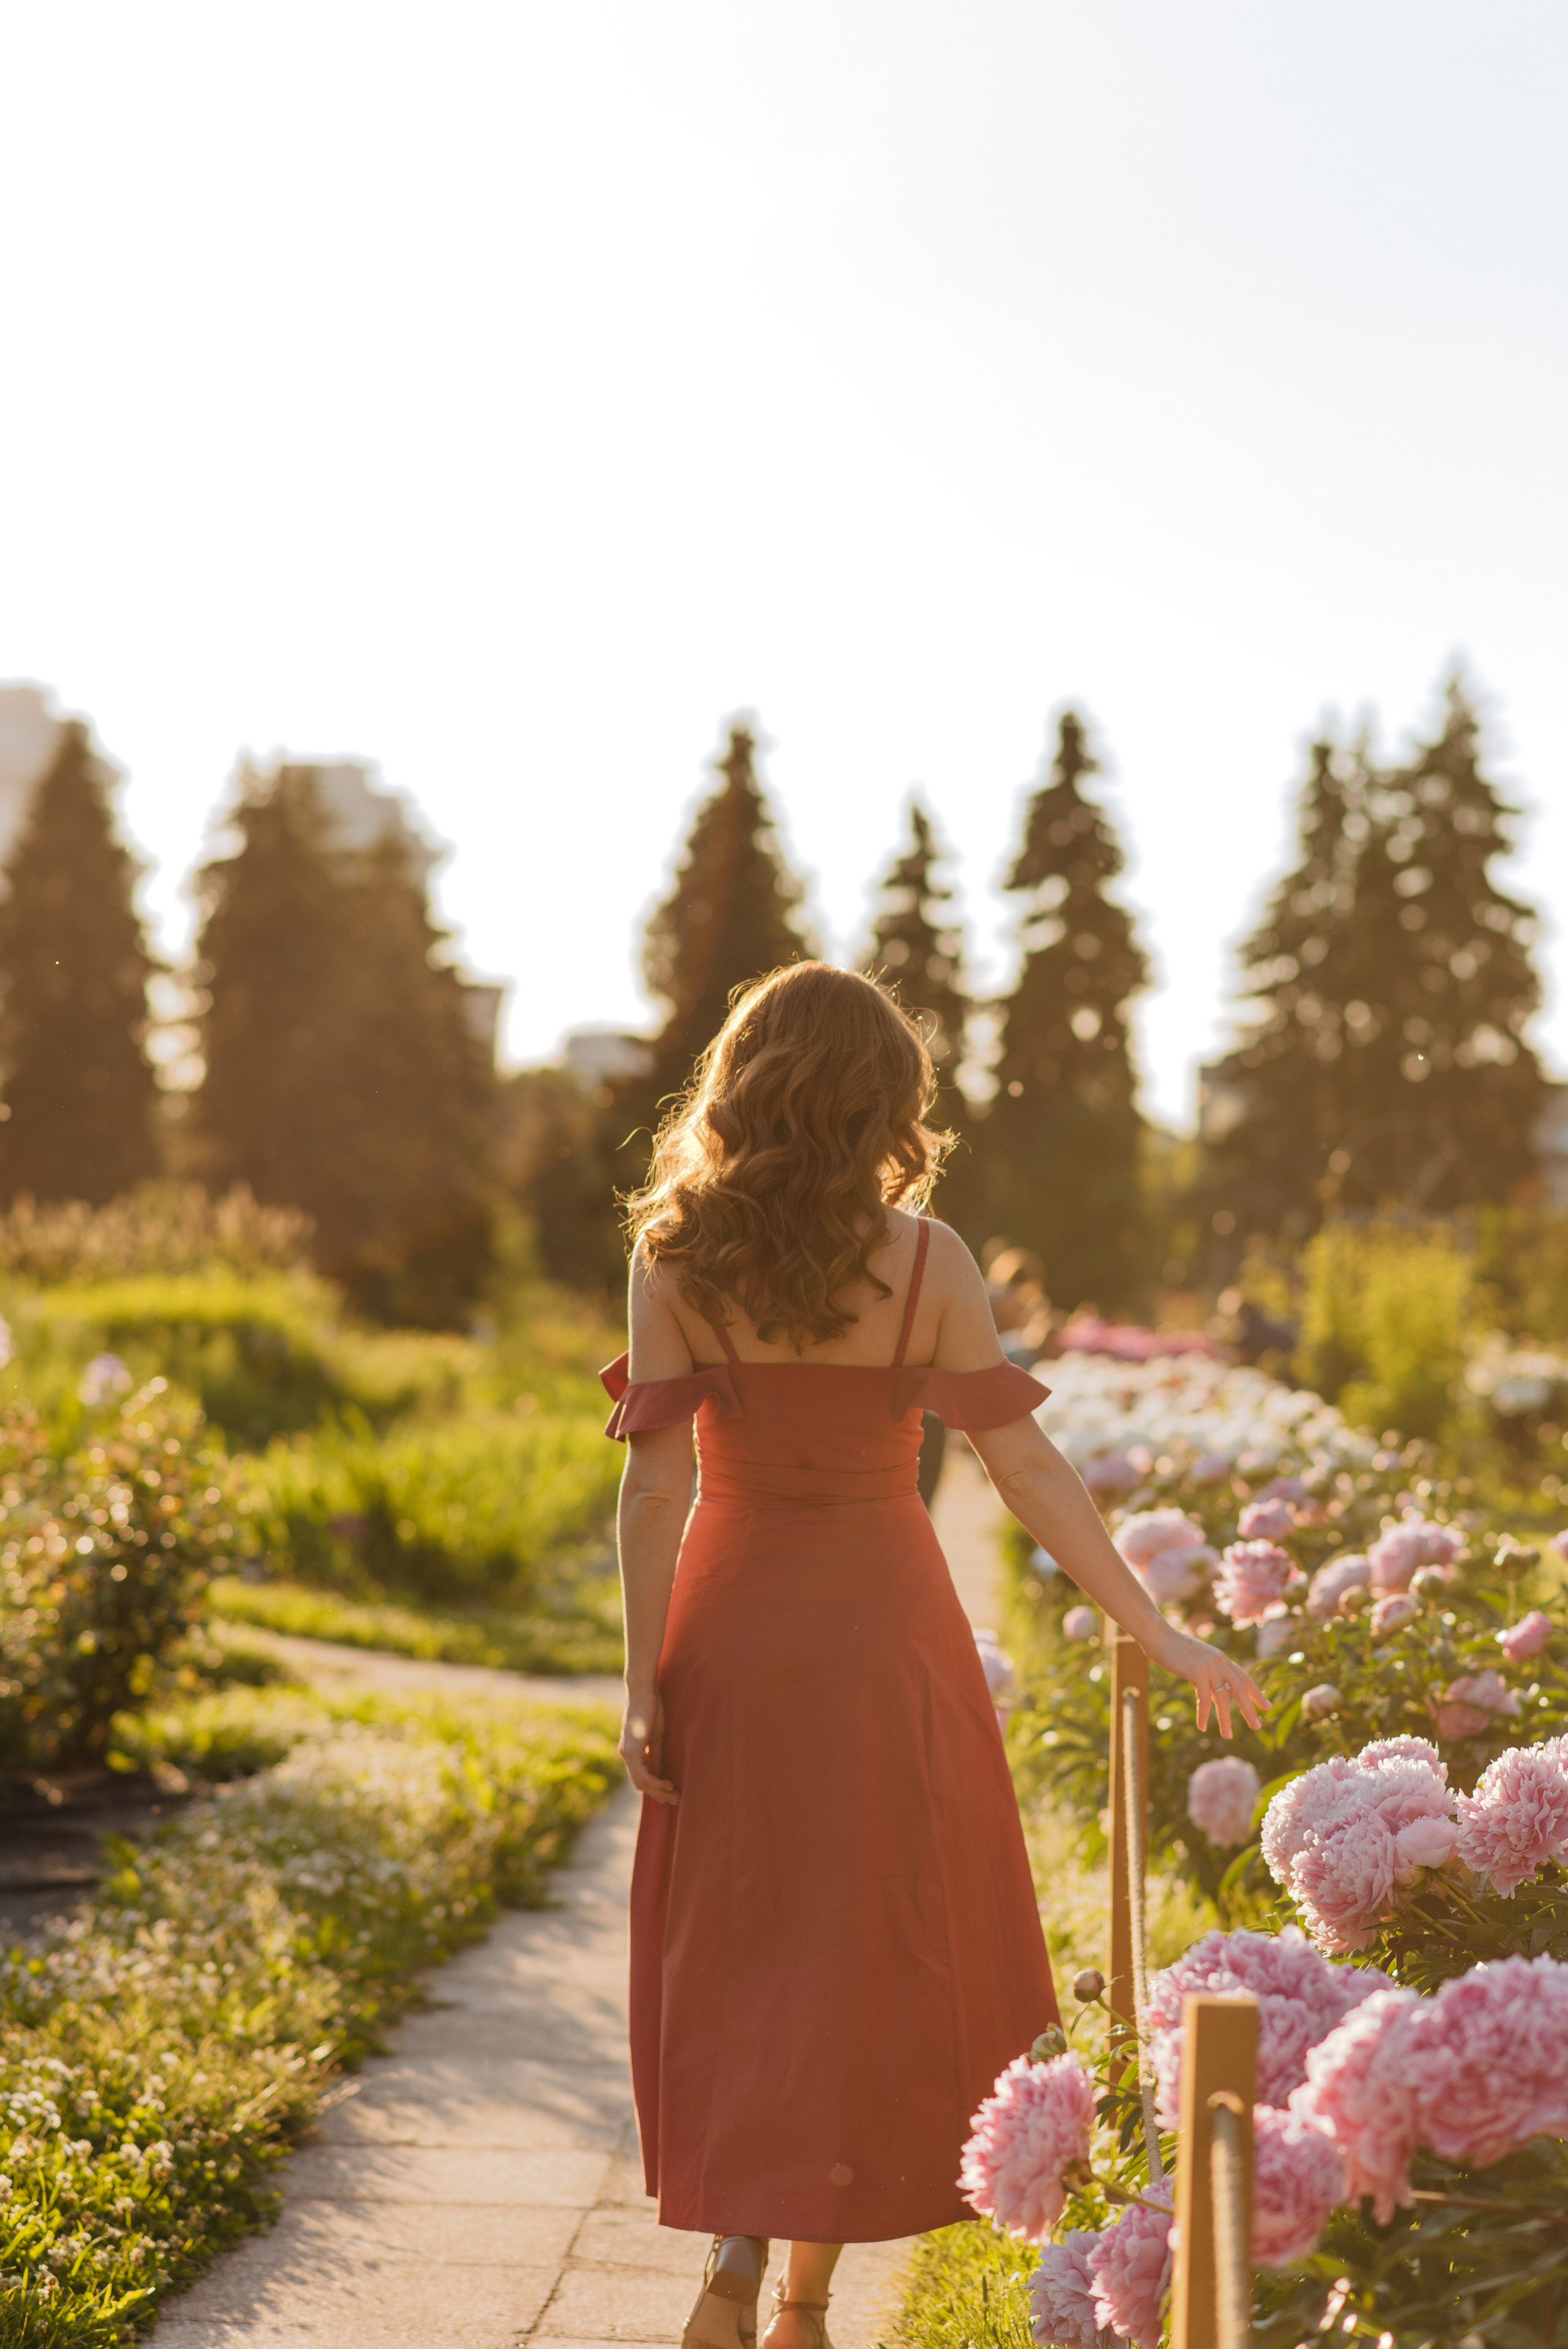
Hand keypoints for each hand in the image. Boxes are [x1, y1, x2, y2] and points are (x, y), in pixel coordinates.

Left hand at [620, 1686, 678, 1805]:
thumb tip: (660, 1774)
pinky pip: (642, 1774)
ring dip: (659, 1792)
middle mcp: (625, 1754)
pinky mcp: (632, 1749)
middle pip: (641, 1785)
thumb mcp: (656, 1738)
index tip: (670, 1797)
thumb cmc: (651, 1710)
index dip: (655, 1790)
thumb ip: (655, 1756)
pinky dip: (655, 1782)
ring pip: (641, 1783)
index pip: (641, 1778)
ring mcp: (627, 1753)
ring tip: (675, 1795)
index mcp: (631, 1752)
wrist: (643, 1691)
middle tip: (676, 1802)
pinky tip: (668, 1784)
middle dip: (659, 1795)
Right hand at [1150, 1626, 1269, 1738]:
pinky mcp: (1197, 1673)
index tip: (1267, 1706)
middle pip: (1240, 1689)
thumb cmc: (1173, 1646)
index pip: (1244, 1677)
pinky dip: (1204, 1715)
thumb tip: (1212, 1685)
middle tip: (1257, 1726)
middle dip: (1249, 1709)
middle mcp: (1220, 1662)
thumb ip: (1208, 1669)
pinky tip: (1203, 1727)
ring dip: (1226, 1719)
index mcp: (1221, 1658)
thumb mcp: (1196, 1657)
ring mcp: (1210, 1667)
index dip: (1256, 1693)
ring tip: (1228, 1736)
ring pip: (1223, 1698)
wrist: (1159, 1635)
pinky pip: (1204, 1700)